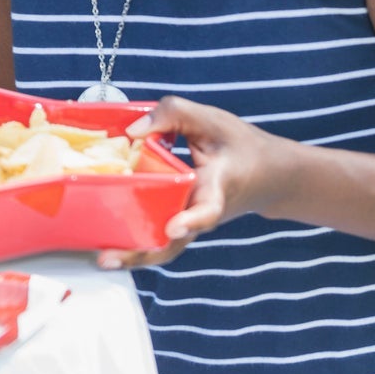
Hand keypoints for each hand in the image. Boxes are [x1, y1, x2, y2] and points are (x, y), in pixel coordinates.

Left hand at [97, 97, 293, 269]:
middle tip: (110, 258)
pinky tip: (107, 244)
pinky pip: (159, 238)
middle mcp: (203, 212)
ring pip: (165, 247)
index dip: (192, 220)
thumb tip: (133, 131)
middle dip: (144, 252)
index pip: (208, 208)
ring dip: (134, 255)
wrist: (270, 175)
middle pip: (175, 241)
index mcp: (217, 186)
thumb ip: (173, 114)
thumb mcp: (211, 119)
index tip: (174, 227)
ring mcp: (192, 222)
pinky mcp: (182, 222)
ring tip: (103, 259)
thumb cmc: (241, 145)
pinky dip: (136, 243)